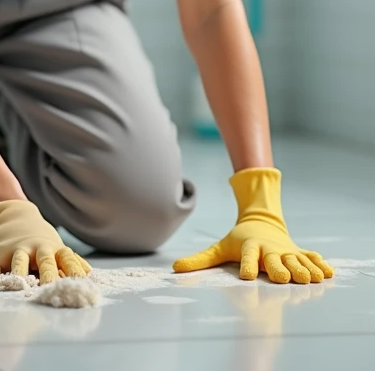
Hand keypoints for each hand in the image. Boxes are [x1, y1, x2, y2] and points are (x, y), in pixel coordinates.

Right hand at [0, 198, 91, 284]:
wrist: (11, 213)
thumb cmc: (38, 237)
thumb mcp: (55, 245)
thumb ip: (70, 261)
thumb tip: (90, 275)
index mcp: (53, 248)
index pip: (67, 258)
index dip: (75, 270)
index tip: (82, 283)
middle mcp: (36, 249)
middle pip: (45, 261)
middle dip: (49, 275)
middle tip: (51, 289)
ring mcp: (16, 250)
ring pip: (19, 262)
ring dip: (21, 273)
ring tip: (22, 285)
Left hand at [172, 167, 334, 283]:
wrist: (262, 222)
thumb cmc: (239, 240)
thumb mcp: (220, 247)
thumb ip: (200, 259)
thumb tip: (174, 268)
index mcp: (250, 247)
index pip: (247, 256)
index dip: (246, 265)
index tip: (245, 276)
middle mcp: (269, 249)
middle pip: (274, 260)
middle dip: (278, 269)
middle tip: (282, 278)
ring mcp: (285, 251)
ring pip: (295, 261)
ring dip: (301, 269)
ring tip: (308, 279)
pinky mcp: (298, 252)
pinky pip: (310, 258)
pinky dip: (319, 264)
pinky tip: (327, 273)